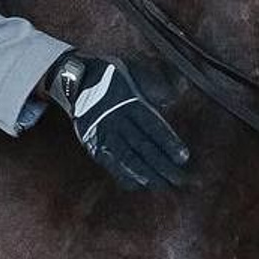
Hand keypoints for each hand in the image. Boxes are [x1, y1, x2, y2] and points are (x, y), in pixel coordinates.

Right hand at [46, 53, 189, 191]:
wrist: (75, 80)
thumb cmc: (112, 76)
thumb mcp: (135, 72)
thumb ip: (157, 84)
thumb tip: (181, 90)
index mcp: (130, 102)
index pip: (153, 126)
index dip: (169, 143)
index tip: (184, 158)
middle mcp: (116, 120)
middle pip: (143, 146)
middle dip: (162, 165)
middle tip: (179, 179)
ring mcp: (103, 134)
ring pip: (127, 158)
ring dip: (146, 174)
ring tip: (162, 186)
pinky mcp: (93, 144)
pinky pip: (109, 163)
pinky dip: (124, 175)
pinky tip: (138, 185)